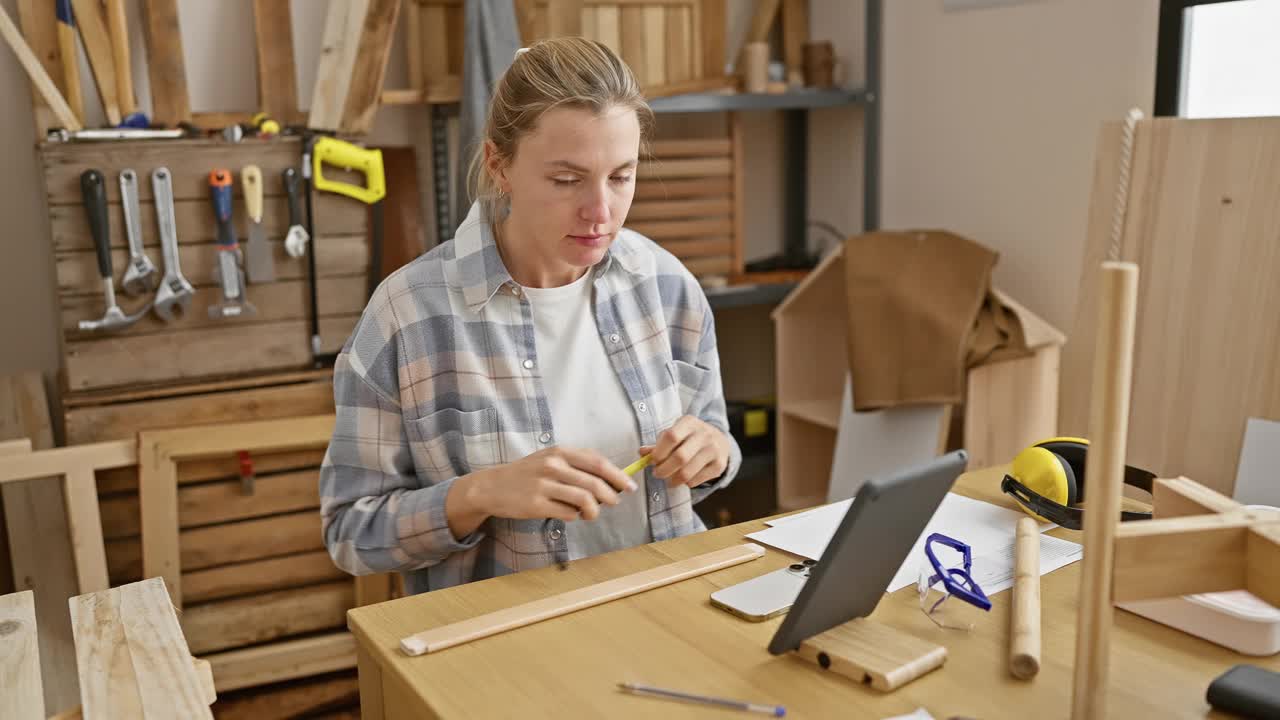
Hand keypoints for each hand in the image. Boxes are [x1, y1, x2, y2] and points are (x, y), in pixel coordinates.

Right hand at [446, 447, 636, 538]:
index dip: (618, 476)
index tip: (630, 486)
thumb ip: (578, 464)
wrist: (493, 486)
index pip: (597, 463)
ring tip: (592, 513)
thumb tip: (612, 477)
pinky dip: (575, 516)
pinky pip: (567, 513)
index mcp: (559, 452)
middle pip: (594, 483)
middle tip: (613, 502)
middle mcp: (552, 466)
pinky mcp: (535, 505)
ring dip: (594, 510)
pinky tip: (572, 514)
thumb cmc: (528, 473)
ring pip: (584, 500)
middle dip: (611, 496)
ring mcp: (543, 485)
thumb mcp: (551, 458)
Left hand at [641, 415, 730, 488]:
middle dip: (663, 470)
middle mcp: (704, 434)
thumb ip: (658, 444)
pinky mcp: (719, 465)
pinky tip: (684, 478)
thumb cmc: (689, 438)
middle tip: (657, 474)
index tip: (652, 461)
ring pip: (687, 473)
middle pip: (679, 457)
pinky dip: (685, 483)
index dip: (659, 452)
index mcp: (689, 422)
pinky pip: (695, 481)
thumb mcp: (675, 434)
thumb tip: (642, 453)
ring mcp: (714, 450)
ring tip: (668, 479)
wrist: (719, 441)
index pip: (671, 436)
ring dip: (672, 480)